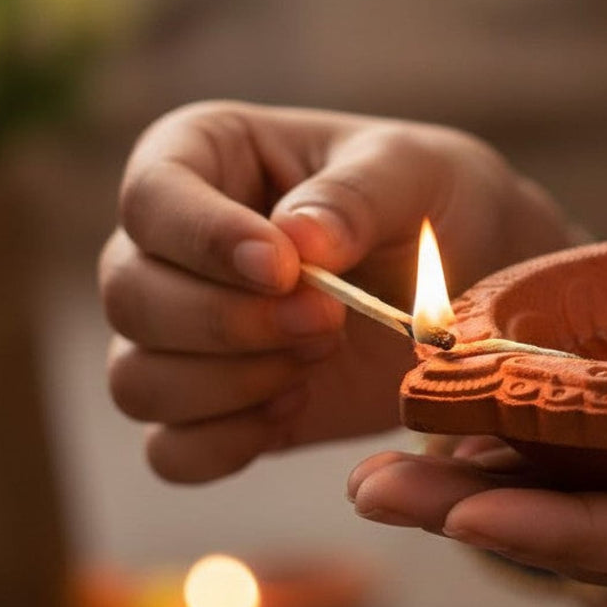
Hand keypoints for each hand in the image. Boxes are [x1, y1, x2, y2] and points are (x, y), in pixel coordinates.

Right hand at [100, 100, 572, 483]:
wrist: (475, 281)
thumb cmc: (438, 202)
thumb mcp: (417, 172)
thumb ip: (357, 196)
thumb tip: (295, 239)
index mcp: (205, 156)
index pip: (150, 198)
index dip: (203, 239)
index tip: (283, 268)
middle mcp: (174, 246)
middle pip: (131, 296)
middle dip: (231, 322)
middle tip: (328, 319)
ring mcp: (185, 331)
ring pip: (137, 379)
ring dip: (233, 383)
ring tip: (321, 354)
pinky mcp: (215, 406)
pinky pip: (172, 450)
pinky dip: (228, 443)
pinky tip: (296, 406)